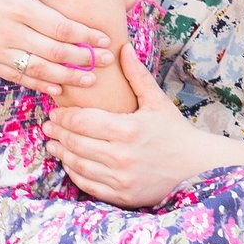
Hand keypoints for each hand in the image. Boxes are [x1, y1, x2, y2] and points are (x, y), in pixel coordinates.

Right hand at [0, 0, 116, 95]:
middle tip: (107, 61)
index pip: (60, 27)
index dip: (86, 37)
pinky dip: (40, 84)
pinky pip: (18, 77)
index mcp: (17, 6)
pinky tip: (59, 87)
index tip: (106, 39)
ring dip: (67, 77)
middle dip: (84, 59)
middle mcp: (7, 31)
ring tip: (91, 80)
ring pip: (38, 69)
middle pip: (54, 52)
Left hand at [43, 45, 208, 207]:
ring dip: (61, 153)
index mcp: (129, 129)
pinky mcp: (121, 196)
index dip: (65, 116)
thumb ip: (137, 75)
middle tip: (48, 125)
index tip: (56, 111)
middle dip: (57, 133)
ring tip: (52, 144)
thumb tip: (122, 47)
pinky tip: (69, 163)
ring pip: (78, 165)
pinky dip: (74, 173)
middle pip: (76, 142)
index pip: (83, 121)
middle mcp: (122, 156)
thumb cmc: (175, 131)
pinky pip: (88, 184)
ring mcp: (120, 179)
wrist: (196, 168)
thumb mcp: (157, 101)